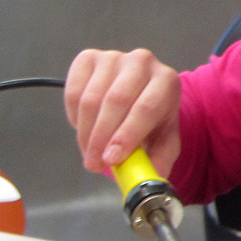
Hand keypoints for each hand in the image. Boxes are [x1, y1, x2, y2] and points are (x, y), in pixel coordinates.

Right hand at [64, 48, 181, 174]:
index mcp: (167, 81)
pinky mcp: (88, 58)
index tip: (112, 159)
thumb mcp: (163, 141)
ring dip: (86, 132)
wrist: (140, 92)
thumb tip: (149, 182)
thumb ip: (158, 161)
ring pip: (91, 98)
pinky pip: (73, 91)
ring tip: (89, 152)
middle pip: (116, 101)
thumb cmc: (153, 120)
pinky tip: (84, 128)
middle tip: (94, 164)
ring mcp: (114, 57)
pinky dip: (74, 116)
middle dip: (101, 138)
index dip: (127, 135)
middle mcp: (143, 62)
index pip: (146, 107)